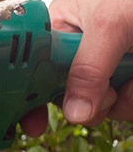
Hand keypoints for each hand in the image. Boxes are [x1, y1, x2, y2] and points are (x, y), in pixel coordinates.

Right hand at [20, 0, 132, 136]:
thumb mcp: (109, 25)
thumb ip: (86, 69)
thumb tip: (73, 114)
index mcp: (60, 26)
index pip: (32, 66)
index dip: (30, 96)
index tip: (34, 126)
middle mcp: (80, 48)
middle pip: (68, 93)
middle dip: (90, 100)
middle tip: (105, 99)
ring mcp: (108, 65)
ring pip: (100, 104)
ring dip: (121, 100)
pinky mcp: (129, 77)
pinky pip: (125, 104)